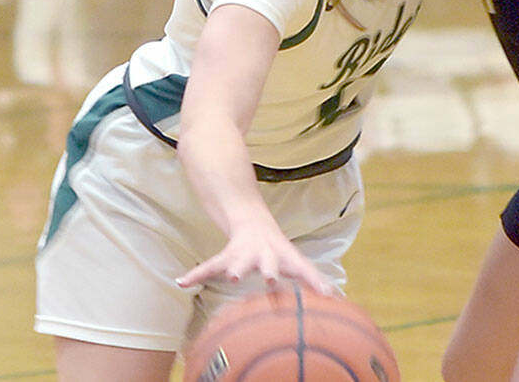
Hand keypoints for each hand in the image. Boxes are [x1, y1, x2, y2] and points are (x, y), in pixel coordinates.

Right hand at [177, 223, 332, 293]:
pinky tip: (181, 282)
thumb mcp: (296, 262)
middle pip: (267, 263)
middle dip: (268, 270)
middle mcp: (263, 255)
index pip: (299, 268)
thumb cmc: (279, 249)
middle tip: (270, 279)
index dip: (311, 280)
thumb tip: (336, 296)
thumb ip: (314, 280)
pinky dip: (195, 274)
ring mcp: (242, 255)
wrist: (252, 221)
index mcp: (282, 257)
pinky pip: (208, 266)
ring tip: (230, 276)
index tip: (323, 293)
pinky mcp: (224, 257)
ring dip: (233, 268)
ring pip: (236, 261)